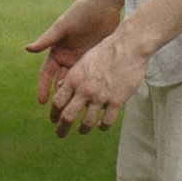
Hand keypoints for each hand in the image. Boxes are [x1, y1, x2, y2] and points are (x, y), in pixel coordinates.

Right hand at [25, 0, 124, 116]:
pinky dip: (90, 92)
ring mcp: (83, 63)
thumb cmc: (79, 13)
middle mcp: (68, 60)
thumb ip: (46, 39)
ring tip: (75, 115)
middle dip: (59, 100)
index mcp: (57, 52)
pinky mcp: (96, 63)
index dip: (43, 88)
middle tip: (57, 117)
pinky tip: (93, 104)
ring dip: (74, 99)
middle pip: (61, 84)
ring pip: (76, 86)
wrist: (102, 6)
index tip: (42, 103)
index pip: (47, 75)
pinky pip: (91, 81)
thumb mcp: (62, 27)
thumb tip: (27, 48)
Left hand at [43, 20, 150, 136]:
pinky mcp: (116, 101)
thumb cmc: (105, 51)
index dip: (54, 114)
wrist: (128, 46)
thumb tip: (64, 90)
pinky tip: (101, 126)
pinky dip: (102, 126)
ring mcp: (101, 96)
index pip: (58, 102)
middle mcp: (85, 89)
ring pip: (87, 123)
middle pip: (68, 116)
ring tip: (81, 130)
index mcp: (74, 78)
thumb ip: (74, 77)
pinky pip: (106, 122)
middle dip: (62, 129)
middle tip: (60, 134)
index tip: (53, 120)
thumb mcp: (83, 61)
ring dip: (83, 129)